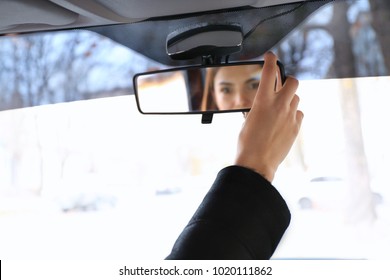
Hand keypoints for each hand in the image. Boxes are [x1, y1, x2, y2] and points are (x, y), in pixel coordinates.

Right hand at [234, 52, 303, 181]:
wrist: (256, 163)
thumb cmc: (247, 143)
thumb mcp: (248, 119)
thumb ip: (259, 107)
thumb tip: (264, 103)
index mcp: (263, 101)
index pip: (270, 73)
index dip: (271, 60)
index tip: (271, 56)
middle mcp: (279, 105)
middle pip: (293, 82)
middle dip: (288, 81)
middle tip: (281, 86)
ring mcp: (290, 116)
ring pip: (296, 98)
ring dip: (289, 99)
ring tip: (280, 108)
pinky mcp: (296, 128)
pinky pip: (299, 114)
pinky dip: (293, 114)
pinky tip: (284, 121)